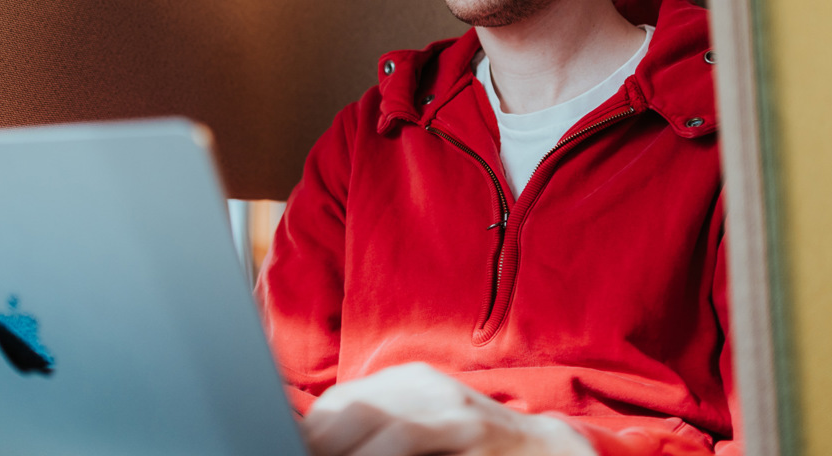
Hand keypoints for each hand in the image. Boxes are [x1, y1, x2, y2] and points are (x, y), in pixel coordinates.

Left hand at [303, 362, 596, 455]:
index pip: (338, 403)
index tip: (286, 446)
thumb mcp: (422, 433)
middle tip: (292, 455)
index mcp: (404, 383)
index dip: (309, 432)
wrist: (546, 450)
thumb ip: (377, 435)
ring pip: (372, 422)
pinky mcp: (468, 426)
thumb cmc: (475, 452)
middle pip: (347, 408)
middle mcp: (422, 385)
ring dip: (339, 448)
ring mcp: (447, 403)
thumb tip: (315, 442)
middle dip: (318, 441)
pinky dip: (376, 454)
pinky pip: (406, 437)